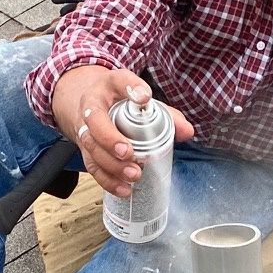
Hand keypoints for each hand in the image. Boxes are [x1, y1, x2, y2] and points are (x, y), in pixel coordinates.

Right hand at [49, 66, 194, 200]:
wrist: (90, 105)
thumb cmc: (119, 101)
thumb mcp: (141, 101)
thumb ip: (165, 114)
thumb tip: (187, 131)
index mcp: (109, 86)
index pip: (119, 82)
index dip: (131, 89)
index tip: (144, 98)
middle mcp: (91, 107)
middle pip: (95, 124)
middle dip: (111, 140)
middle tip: (130, 153)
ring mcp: (86, 131)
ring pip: (92, 149)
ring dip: (112, 166)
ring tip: (134, 175)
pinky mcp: (87, 152)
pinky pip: (93, 168)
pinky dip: (108, 181)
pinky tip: (124, 190)